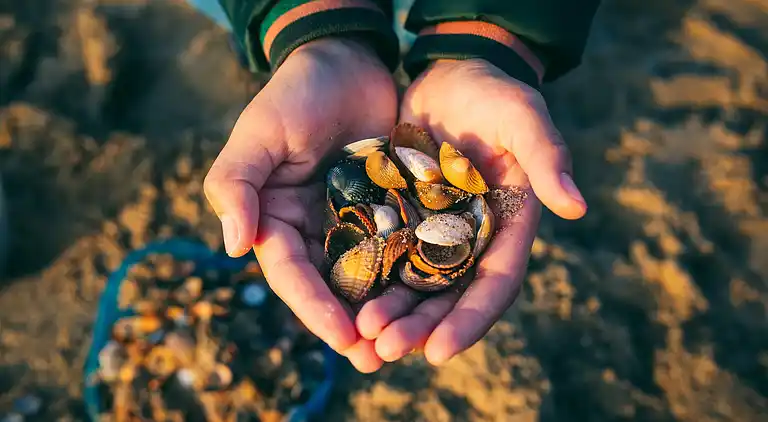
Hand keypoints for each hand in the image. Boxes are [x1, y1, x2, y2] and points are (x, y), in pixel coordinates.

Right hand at [204, 38, 396, 371]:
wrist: (346, 62)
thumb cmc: (295, 94)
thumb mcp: (258, 134)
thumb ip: (236, 185)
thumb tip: (234, 247)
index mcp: (276, 219)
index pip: (292, 273)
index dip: (314, 307)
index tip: (342, 337)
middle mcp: (314, 229)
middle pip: (331, 286)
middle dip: (352, 323)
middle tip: (377, 359)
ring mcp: (352, 222)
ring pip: (368, 275)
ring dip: (384, 310)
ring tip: (407, 344)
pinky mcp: (388, 209)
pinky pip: (400, 245)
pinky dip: (411, 272)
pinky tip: (434, 297)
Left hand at [355, 59, 587, 366]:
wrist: (453, 75)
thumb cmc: (494, 95)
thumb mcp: (522, 118)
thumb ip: (547, 157)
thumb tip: (576, 206)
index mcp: (508, 228)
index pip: (494, 285)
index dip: (469, 320)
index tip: (439, 352)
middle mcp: (473, 240)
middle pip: (448, 296)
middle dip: (420, 327)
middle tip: (385, 350)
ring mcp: (435, 233)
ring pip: (413, 284)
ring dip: (390, 313)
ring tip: (361, 336)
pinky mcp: (402, 218)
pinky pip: (384, 256)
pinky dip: (368, 279)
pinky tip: (341, 298)